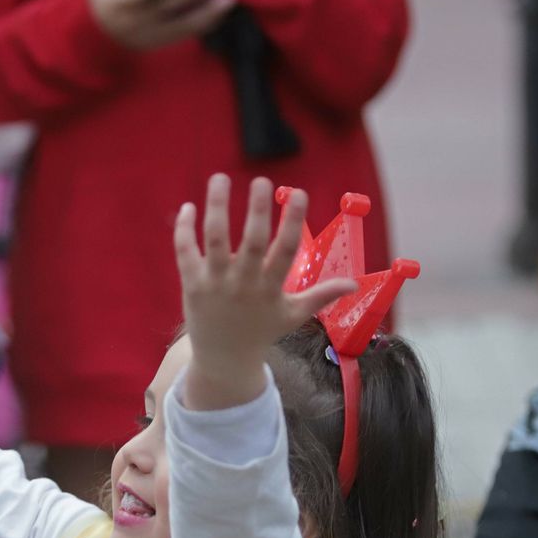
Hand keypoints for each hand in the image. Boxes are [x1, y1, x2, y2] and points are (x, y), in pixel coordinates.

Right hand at [86, 0, 235, 51]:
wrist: (100, 38)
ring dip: (206, 13)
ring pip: (182, 26)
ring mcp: (151, 35)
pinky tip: (222, 11)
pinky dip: (205, 23)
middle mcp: (137, 23)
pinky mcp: (163, 41)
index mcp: (118, 6)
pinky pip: (187, 33)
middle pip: (164, 11)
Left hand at [173, 174, 357, 409]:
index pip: (286, 250)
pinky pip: (185, 251)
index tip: (300, 194)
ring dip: (216, 207)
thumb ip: (321, 296)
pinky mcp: (191, 283)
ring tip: (220, 178)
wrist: (224, 360)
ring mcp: (215, 283)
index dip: (294, 221)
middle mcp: (244, 284)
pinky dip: (184, 228)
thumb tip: (353, 284)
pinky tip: (188, 206)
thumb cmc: (262, 332)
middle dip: (258, 210)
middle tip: (262, 180)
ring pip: (215, 240)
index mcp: (271, 288)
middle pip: (252, 242)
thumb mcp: (294, 315)